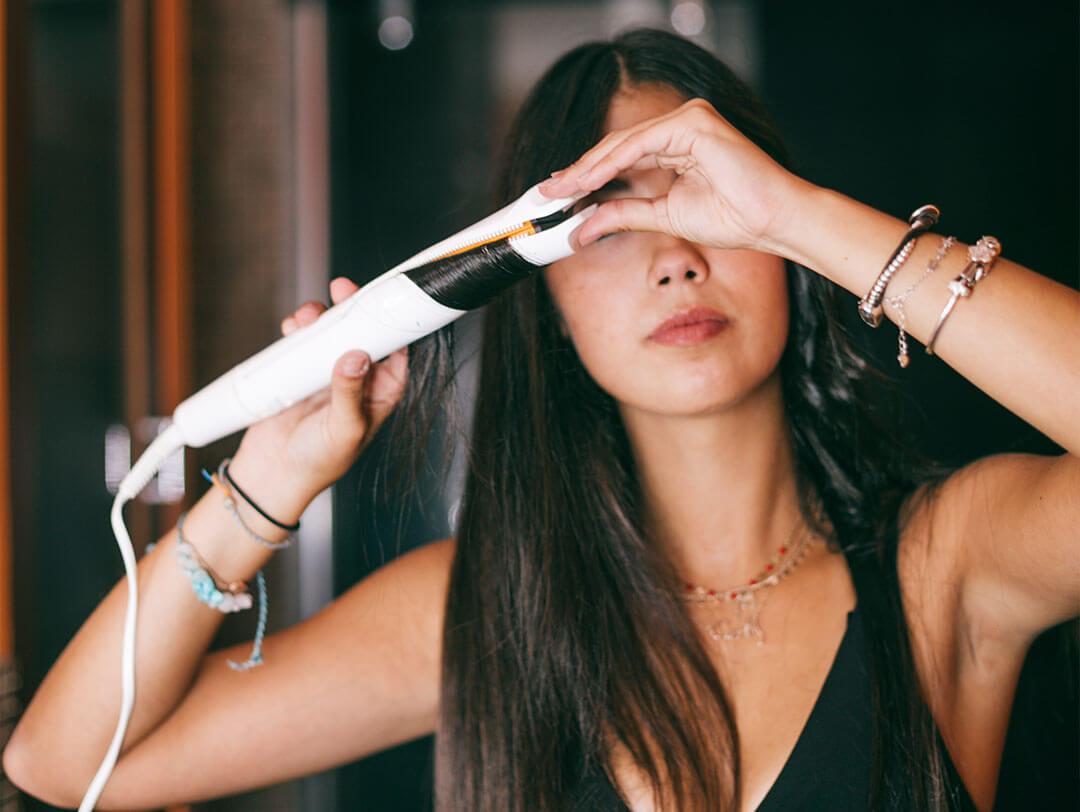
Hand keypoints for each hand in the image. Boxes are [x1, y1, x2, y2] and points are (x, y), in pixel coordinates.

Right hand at [232, 277, 408, 512]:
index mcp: (382, 392)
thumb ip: (349, 393)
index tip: (382, 301)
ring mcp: (329, 371)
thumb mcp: (343, 429)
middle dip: (354, 308)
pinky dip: (297, 328)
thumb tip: (357, 357)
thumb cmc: (318, 462)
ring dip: (321, 317)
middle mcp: (360, 378)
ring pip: (332, 330)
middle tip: (342, 292)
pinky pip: (303, 339)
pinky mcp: (301, 369)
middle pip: (363, 331)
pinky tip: (291, 328)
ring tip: (307, 316)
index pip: (397, 349)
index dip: (392, 323)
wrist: (272, 474)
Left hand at [539, 98, 810, 253]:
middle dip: (579, 172)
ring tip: (561, 190)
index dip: (587, 176)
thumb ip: (625, 214)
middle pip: (617, 147)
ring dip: (588, 168)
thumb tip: (584, 228)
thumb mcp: (664, 216)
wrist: (770, 220)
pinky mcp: (694, 122)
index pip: (621, 157)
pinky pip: (641, 143)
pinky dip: (612, 163)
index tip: (558, 196)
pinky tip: (588, 181)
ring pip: (624, 143)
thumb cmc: (733, 216)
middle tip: (548, 193)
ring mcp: (688, 119)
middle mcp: (681, 125)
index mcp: (677, 143)